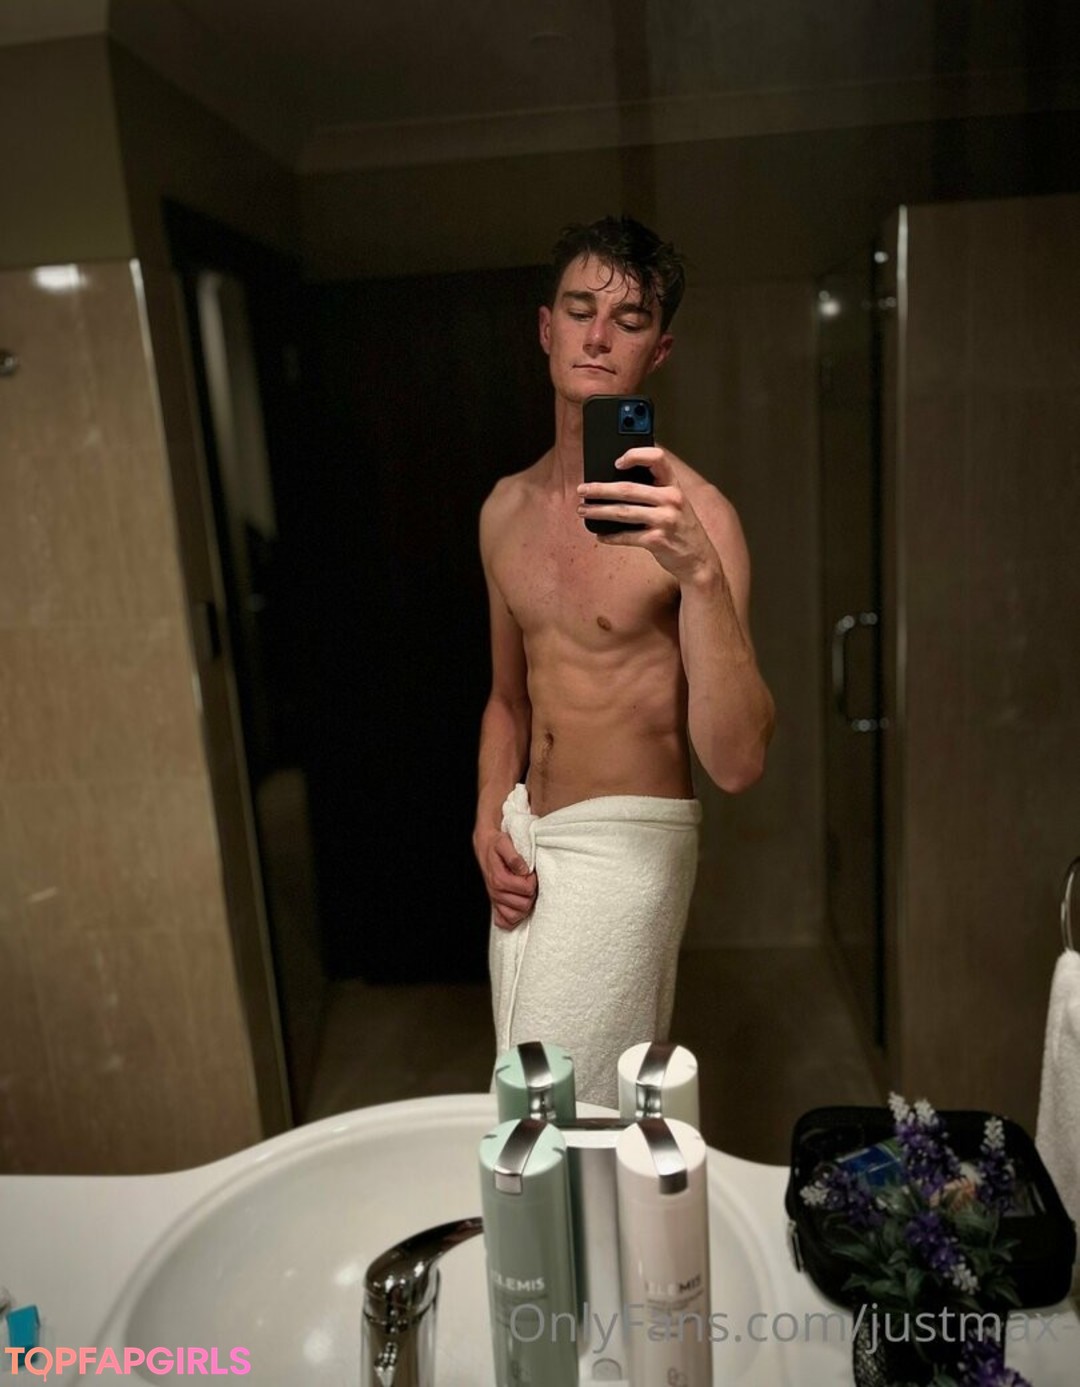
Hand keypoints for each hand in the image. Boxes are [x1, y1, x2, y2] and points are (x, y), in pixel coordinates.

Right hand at [477, 830, 536, 930]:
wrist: (486, 846)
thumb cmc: (496, 845)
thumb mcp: (504, 843)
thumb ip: (514, 856)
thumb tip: (524, 870)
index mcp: (499, 879)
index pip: (526, 889)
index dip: (532, 881)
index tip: (531, 874)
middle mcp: (496, 892)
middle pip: (523, 905)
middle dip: (531, 894)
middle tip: (529, 882)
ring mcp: (495, 899)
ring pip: (514, 916)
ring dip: (524, 908)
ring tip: (526, 894)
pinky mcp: (496, 903)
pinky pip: (504, 921)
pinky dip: (512, 919)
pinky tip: (518, 908)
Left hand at [576, 447, 716, 583]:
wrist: (698, 558)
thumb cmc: (680, 527)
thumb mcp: (674, 502)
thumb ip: (654, 490)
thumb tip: (615, 484)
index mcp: (673, 484)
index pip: (657, 458)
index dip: (635, 455)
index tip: (616, 462)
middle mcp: (671, 499)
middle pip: (628, 489)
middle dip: (600, 489)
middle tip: (582, 490)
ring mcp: (665, 520)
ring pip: (623, 512)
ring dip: (598, 511)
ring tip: (583, 510)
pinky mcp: (657, 540)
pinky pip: (627, 536)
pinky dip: (610, 536)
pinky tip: (600, 535)